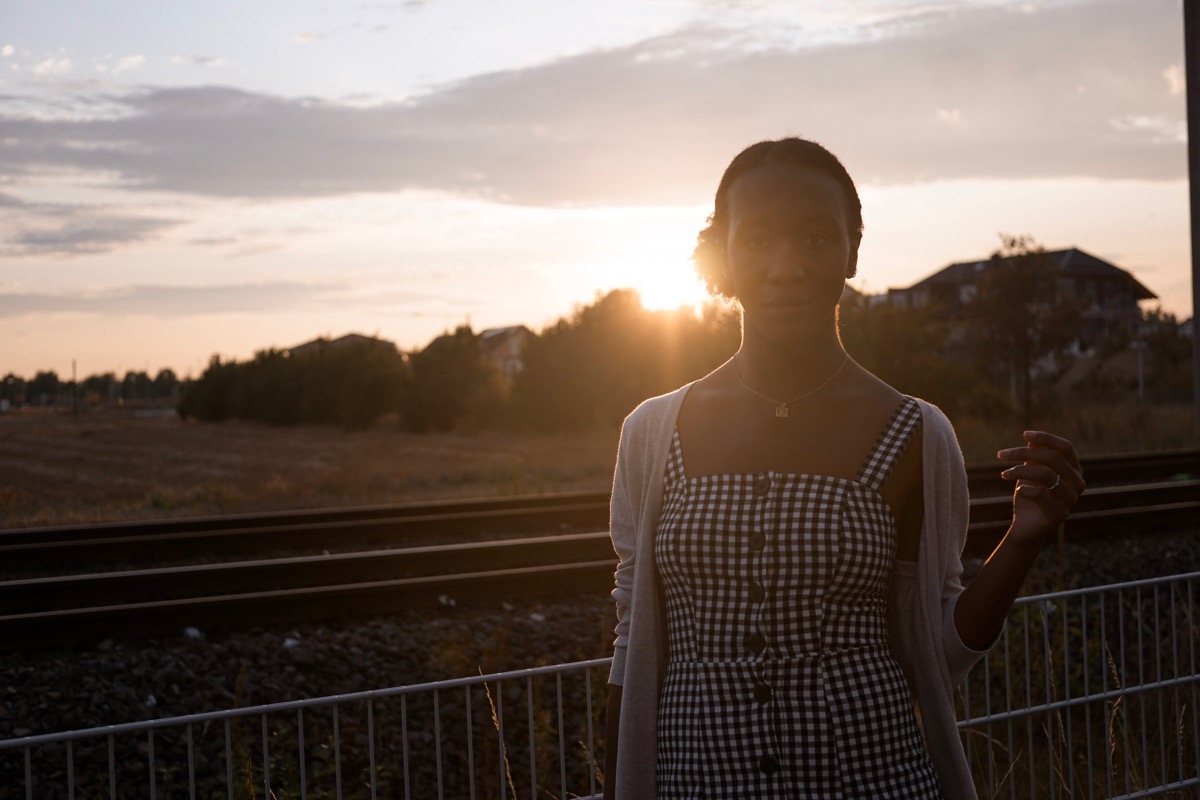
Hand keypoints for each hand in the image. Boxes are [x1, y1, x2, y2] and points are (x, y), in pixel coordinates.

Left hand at [996, 431, 1084, 546]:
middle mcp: (1078, 483)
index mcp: (1074, 470)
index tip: (1025, 433)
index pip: (1065, 447)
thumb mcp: (1030, 471)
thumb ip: (1034, 455)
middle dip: (1023, 452)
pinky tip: (1017, 490)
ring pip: (1045, 474)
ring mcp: (1071, 499)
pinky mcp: (1059, 513)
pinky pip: (1041, 494)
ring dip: (1019, 470)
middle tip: (1001, 455)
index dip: (1046, 438)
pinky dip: (1025, 489)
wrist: (1026, 526)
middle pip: (1052, 458)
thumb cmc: (1030, 494)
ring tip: (1004, 474)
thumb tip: (1031, 437)